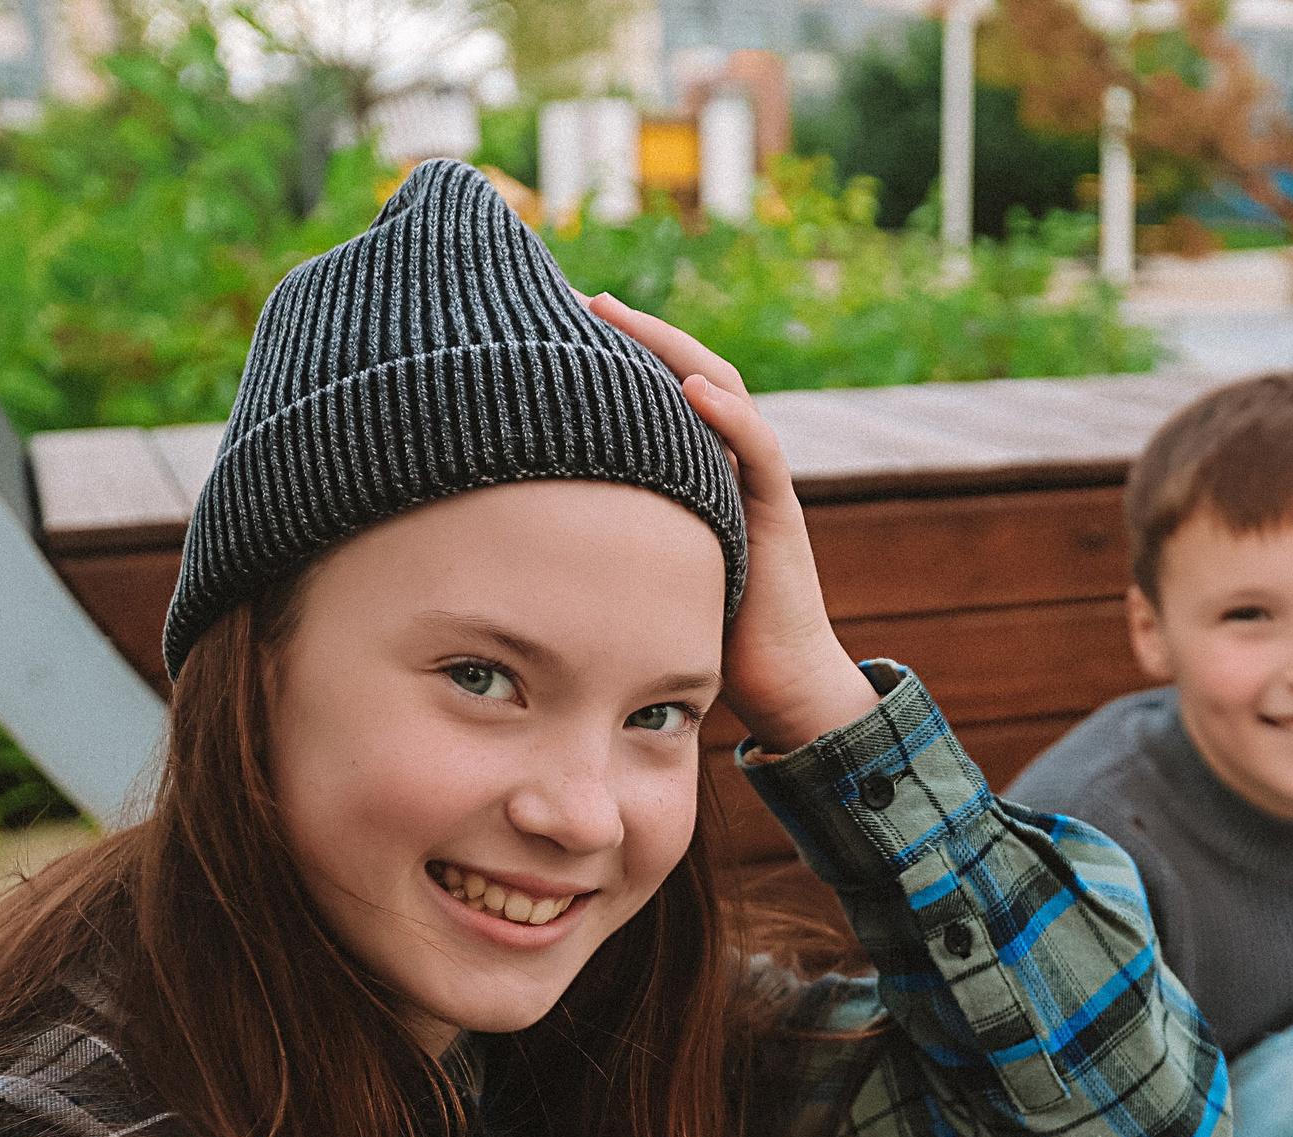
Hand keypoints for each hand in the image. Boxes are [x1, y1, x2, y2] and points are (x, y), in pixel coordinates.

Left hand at [584, 293, 876, 753]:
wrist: (781, 686)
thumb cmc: (706, 637)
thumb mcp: (637, 572)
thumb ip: (601, 534)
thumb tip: (511, 524)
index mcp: (692, 470)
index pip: (651, 388)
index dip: (606, 351)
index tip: (544, 322)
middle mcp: (726, 463)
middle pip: (682, 369)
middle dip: (628, 330)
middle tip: (568, 296)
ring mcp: (756, 483)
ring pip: (720, 390)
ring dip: (670, 347)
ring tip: (617, 315)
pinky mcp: (779, 513)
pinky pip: (757, 450)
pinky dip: (727, 414)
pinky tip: (688, 386)